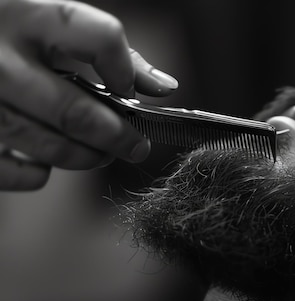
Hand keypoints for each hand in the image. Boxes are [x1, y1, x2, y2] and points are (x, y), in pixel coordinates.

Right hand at [0, 0, 178, 189]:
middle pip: (71, 111)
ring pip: (40, 142)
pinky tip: (44, 164)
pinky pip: (4, 168)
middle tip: (135, 146)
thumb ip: (108, 50)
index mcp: (28, 14)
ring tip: (100, 154)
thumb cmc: (13, 33)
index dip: (126, 73)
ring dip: (82, 157)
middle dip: (116, 137)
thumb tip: (164, 87)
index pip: (100, 39)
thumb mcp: (53, 26)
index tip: (131, 94)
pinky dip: (33, 174)